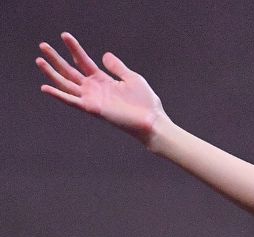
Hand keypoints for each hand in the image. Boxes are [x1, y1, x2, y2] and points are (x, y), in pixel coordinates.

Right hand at [37, 32, 169, 143]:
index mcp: (102, 80)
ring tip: (39, 60)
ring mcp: (91, 98)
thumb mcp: (131, 78)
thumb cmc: (145, 102)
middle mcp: (93, 89)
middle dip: (56, 58)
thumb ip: (117, 67)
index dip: (74, 48)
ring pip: (66, 84)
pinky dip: (58, 95)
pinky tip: (45, 87)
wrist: (152, 121)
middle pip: (70, 71)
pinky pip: (71, 101)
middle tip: (43, 46)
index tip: (64, 36)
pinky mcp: (92, 109)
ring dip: (52, 73)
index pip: (83, 61)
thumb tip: (104, 55)